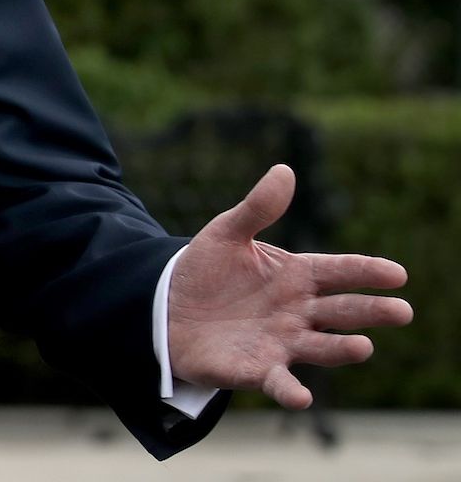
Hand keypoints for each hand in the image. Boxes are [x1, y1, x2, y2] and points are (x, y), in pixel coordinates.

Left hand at [168, 163, 411, 407]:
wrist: (166, 308)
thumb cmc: (205, 271)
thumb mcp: (226, 233)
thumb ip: (257, 207)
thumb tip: (284, 170)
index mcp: (296, 276)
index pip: (339, 271)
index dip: (367, 272)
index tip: (397, 274)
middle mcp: (298, 312)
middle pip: (342, 311)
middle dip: (372, 311)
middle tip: (402, 311)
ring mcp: (282, 342)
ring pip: (321, 347)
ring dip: (342, 348)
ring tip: (363, 346)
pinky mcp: (257, 369)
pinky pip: (279, 381)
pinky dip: (291, 390)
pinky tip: (301, 398)